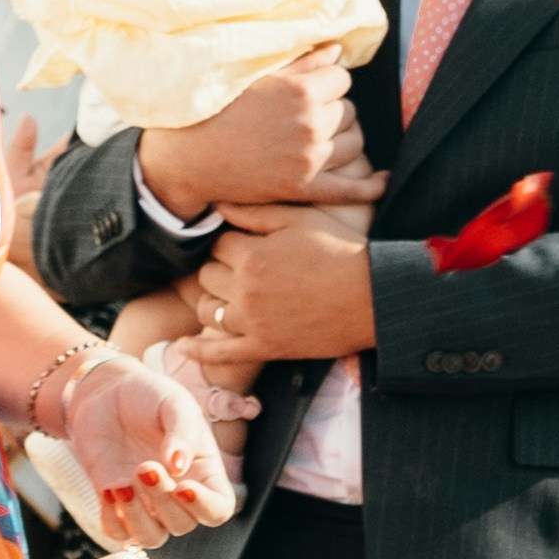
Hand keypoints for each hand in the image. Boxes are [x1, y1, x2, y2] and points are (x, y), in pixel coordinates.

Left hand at [51, 343, 232, 537]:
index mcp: (203, 472)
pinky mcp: (116, 503)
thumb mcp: (174, 404)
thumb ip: (181, 432)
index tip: (183, 486)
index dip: (205, 507)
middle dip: (162, 499)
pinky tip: (109, 489)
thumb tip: (179, 467)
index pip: (218, 509)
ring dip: (137, 517)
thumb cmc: (150, 396)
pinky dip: (112, 519)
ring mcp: (146, 502)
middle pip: (183, 524)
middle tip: (144, 466)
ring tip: (121, 485)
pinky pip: (117, 533)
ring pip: (152, 537)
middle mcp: (178, 494)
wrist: (107, 393)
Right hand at [144, 63, 370, 216]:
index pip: (341, 79)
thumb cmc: (218, 109)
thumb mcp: (257, 77)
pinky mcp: (304, 188)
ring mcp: (310, 160)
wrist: (187, 157)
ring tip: (321, 134)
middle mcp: (312, 125)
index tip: (308, 87)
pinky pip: (350, 189)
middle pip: (348, 110)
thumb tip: (338, 50)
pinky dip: (371, 186)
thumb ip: (303, 63)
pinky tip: (383, 179)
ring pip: (354, 142)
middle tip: (305, 113)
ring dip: (343, 136)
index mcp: (302, 93)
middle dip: (332, 108)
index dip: (326, 82)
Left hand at [192, 207, 378, 364]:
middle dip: (220, 269)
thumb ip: (256, 212)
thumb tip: (218, 204)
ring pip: (206, 310)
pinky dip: (198, 351)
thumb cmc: (343, 253)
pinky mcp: (265, 348)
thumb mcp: (302, 220)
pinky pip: (220, 353)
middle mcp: (246, 291)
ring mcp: (253, 323)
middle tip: (242, 267)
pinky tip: (183, 346)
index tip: (247, 242)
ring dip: (211, 300)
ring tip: (224, 295)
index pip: (218, 245)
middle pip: (207, 276)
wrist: (376, 297)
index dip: (231, 242)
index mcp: (252, 256)